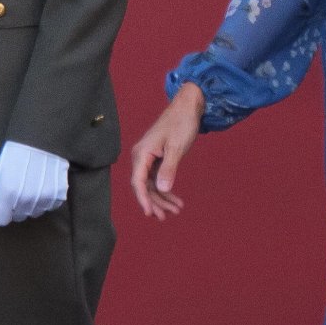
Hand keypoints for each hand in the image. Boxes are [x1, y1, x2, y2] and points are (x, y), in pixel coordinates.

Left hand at [0, 141, 68, 225]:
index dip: (2, 211)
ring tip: (32, 185)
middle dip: (16, 207)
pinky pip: (49, 206)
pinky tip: (44, 185)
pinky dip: (46, 199)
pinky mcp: (58, 195)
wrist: (40, 140)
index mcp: (7, 193)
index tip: (5, 202)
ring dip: (31, 204)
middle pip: (19, 217)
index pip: (2, 220)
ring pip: (34, 213)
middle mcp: (26, 199)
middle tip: (19, 190)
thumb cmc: (14, 156)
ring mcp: (44, 198)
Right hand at [131, 84, 204, 218]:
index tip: (150, 213)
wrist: (188, 107)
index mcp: (142, 153)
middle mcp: (141, 157)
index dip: (143, 199)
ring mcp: (148, 158)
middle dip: (154, 202)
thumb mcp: (177, 147)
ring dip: (162, 198)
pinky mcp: (156, 159)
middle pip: (143, 186)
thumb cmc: (181, 123)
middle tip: (167, 217)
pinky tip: (175, 200)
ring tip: (176, 210)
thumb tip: (163, 189)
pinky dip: (166, 189)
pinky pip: (157, 179)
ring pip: (151, 185)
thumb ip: (169, 169)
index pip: (138, 181)